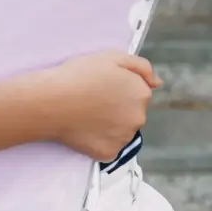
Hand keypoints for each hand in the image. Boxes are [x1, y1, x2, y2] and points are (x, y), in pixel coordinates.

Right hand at [37, 51, 160, 161]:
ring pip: (121, 131)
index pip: (139, 93)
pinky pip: (109, 147)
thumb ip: (141, 67)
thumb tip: (158, 82)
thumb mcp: (112, 57)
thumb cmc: (79, 75)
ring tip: (88, 115)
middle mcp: (138, 117)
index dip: (120, 89)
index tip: (103, 87)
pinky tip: (85, 130)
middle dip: (118, 108)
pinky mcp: (109, 153)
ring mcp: (124, 138)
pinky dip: (99, 141)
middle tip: (94, 101)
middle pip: (132, 113)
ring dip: (110, 125)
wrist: (52, 102)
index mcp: (141, 93)